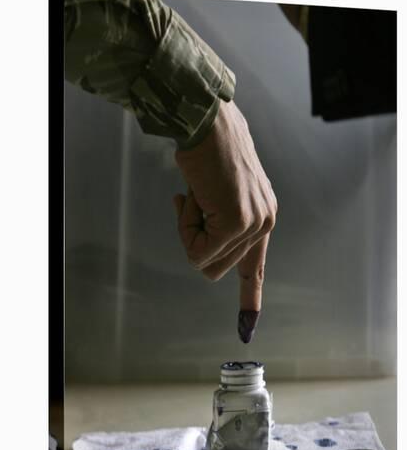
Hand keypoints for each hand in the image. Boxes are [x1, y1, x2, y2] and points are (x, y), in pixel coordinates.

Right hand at [173, 100, 276, 340]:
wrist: (206, 121)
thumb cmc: (208, 152)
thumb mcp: (219, 193)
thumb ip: (219, 222)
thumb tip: (204, 249)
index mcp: (263, 217)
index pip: (255, 267)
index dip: (249, 297)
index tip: (248, 328)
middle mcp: (264, 223)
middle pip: (218, 270)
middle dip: (195, 243)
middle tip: (190, 206)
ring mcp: (253, 224)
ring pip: (205, 262)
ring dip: (188, 231)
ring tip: (193, 196)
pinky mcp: (236, 223)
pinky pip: (196, 249)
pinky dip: (184, 225)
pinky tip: (191, 195)